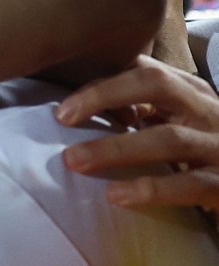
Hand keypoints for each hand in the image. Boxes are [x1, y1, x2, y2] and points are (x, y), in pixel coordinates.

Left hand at [56, 55, 218, 210]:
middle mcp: (209, 110)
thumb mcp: (177, 121)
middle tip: (62, 117)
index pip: (143, 71)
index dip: (101, 83)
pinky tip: (115, 195)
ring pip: (167, 138)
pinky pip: (189, 184)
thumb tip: (78, 106)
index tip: (63, 106)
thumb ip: (142, 108)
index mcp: (192, 91)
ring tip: (73, 160)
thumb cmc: (204, 152)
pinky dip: (150, 189)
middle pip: (156, 85)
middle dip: (104, 95)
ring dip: (115, 149)